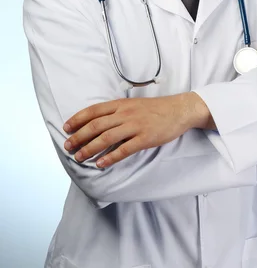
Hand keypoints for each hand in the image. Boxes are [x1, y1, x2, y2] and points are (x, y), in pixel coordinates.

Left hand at [63, 93, 196, 167]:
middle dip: (79, 136)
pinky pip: (124, 149)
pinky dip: (110, 157)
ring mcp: (135, 126)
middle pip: (96, 125)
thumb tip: (98, 122)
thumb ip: (117, 111)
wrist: (179, 110)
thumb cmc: (155, 108)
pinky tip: (101, 164)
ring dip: (90, 148)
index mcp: (121, 104)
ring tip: (79, 157)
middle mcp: (125, 113)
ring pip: (107, 137)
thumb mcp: (133, 104)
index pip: (94, 110)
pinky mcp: (145, 138)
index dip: (78, 119)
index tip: (66, 128)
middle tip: (68, 146)